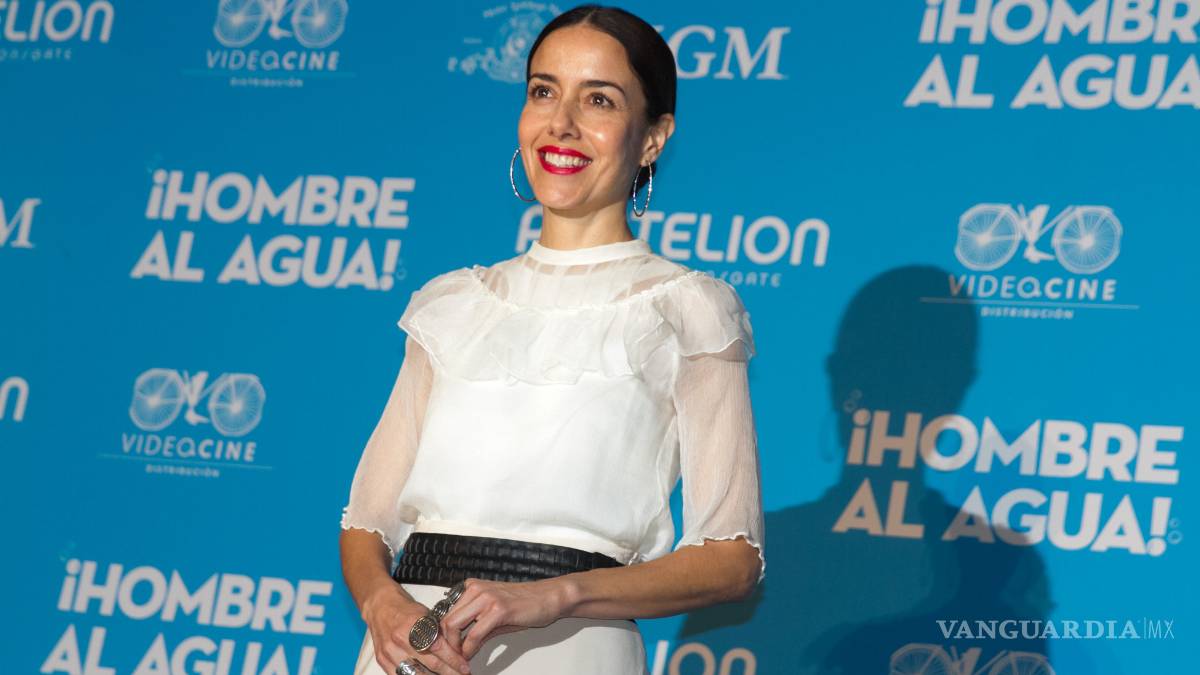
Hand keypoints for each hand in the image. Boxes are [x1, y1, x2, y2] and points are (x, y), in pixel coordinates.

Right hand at [362, 580, 472, 673]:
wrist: (380, 606)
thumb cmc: (405, 609)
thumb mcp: (425, 614)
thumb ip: (438, 631)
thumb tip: (456, 650)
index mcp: (414, 624)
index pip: (439, 647)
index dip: (454, 660)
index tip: (465, 667)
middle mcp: (401, 639)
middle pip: (431, 664)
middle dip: (449, 672)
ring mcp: (390, 652)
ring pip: (417, 674)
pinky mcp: (382, 660)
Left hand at [439, 578, 567, 660]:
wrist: (549, 597)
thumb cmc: (526, 603)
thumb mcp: (495, 614)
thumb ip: (476, 627)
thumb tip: (463, 646)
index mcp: (472, 587)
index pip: (445, 612)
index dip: (442, 634)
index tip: (445, 649)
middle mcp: (475, 589)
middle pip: (445, 620)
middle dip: (445, 643)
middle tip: (450, 657)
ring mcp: (486, 598)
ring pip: (454, 626)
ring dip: (455, 648)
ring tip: (459, 659)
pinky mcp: (498, 610)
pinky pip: (474, 634)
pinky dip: (469, 649)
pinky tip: (471, 655)